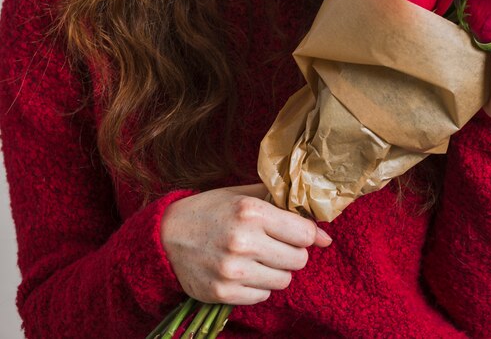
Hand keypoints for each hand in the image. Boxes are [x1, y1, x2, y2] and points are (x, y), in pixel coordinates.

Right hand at [160, 183, 331, 304]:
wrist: (165, 235)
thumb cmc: (212, 210)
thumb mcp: (244, 195)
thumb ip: (284, 206)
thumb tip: (324, 232)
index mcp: (251, 211)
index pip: (304, 233)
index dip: (306, 233)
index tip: (298, 233)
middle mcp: (243, 241)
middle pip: (298, 259)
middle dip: (292, 252)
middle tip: (276, 243)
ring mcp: (233, 270)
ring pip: (283, 280)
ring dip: (277, 269)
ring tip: (258, 256)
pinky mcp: (223, 293)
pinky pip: (263, 296)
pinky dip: (259, 285)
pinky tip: (245, 269)